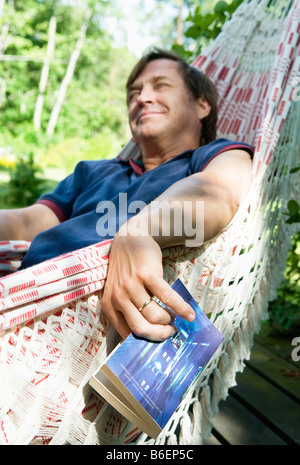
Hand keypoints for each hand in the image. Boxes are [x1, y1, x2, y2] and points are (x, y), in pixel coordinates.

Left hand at [101, 225, 194, 340]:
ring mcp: (132, 285)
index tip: (159, 343)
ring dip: (170, 321)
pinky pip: (168, 298)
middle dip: (160, 335)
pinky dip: (181, 309)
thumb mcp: (119, 291)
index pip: (127, 334)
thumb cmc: (127, 269)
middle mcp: (117, 297)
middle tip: (170, 333)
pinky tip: (189, 314)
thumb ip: (129, 310)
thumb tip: (152, 335)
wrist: (131, 237)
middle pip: (141, 329)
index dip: (146, 342)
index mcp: (109, 305)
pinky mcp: (147, 275)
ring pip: (155, 316)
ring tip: (175, 319)